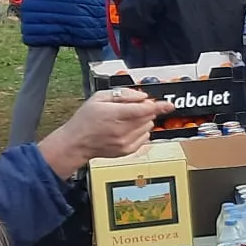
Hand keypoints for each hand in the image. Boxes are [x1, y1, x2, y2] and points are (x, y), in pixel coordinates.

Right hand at [36, 88, 174, 175]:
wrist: (76, 143)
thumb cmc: (85, 120)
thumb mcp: (99, 98)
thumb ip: (123, 95)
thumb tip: (142, 96)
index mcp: (115, 115)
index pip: (144, 110)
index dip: (159, 106)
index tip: (169, 105)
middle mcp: (122, 130)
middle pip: (148, 117)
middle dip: (145, 110)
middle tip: (132, 107)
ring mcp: (126, 142)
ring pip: (148, 127)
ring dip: (143, 121)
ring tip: (125, 119)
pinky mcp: (127, 150)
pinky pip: (144, 138)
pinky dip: (140, 131)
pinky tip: (126, 129)